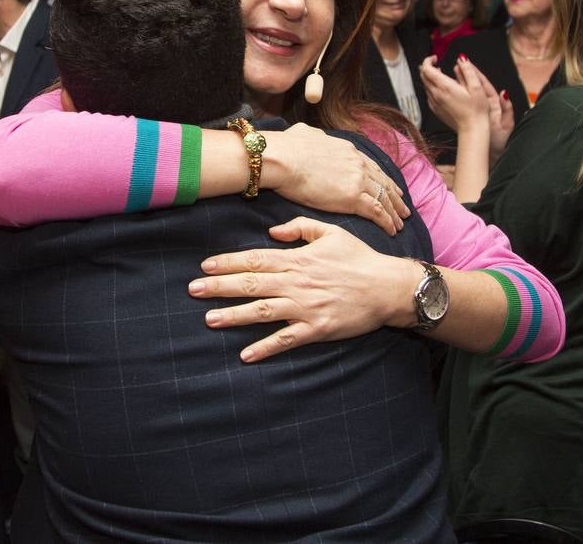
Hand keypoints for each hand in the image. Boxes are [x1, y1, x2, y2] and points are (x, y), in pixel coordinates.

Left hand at [188, 217, 421, 361]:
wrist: (387, 287)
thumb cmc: (360, 258)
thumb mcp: (331, 232)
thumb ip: (300, 228)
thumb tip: (272, 231)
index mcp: (298, 259)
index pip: (256, 259)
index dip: (229, 262)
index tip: (205, 265)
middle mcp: (297, 282)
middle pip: (252, 283)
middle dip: (220, 286)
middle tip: (194, 290)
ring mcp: (306, 307)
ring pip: (263, 311)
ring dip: (235, 315)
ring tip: (210, 319)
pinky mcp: (317, 328)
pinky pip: (286, 339)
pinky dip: (266, 347)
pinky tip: (246, 354)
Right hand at [263, 124, 408, 234]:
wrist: (283, 158)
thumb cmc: (287, 147)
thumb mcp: (305, 134)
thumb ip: (314, 136)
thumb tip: (309, 134)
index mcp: (348, 150)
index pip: (372, 166)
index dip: (382, 179)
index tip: (390, 187)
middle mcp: (358, 164)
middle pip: (383, 182)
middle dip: (395, 196)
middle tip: (403, 208)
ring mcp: (358, 180)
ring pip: (384, 198)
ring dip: (395, 212)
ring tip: (401, 223)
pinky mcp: (353, 198)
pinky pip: (377, 211)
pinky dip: (387, 221)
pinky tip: (392, 229)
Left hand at [421, 54, 506, 140]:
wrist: (472, 129)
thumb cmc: (476, 110)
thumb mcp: (476, 86)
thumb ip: (467, 70)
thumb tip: (461, 59)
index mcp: (445, 87)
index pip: (426, 69)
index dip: (428, 60)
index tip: (436, 58)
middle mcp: (436, 94)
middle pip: (423, 76)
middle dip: (428, 67)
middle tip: (437, 64)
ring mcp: (434, 103)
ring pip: (425, 85)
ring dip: (430, 77)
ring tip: (442, 74)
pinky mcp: (436, 110)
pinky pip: (429, 95)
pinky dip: (432, 88)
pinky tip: (442, 89)